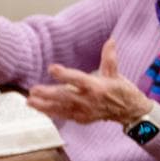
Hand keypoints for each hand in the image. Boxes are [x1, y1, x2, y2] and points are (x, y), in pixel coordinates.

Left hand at [27, 39, 152, 126]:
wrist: (130, 112)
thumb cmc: (122, 91)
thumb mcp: (116, 74)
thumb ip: (110, 58)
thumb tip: (111, 41)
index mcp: (97, 87)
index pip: (78, 79)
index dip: (64, 74)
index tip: (51, 68)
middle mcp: (89, 100)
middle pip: (65, 96)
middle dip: (48, 94)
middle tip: (33, 90)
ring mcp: (85, 111)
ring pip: (61, 108)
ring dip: (44, 106)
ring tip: (29, 102)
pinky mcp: (82, 119)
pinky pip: (64, 115)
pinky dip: (51, 113)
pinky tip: (38, 109)